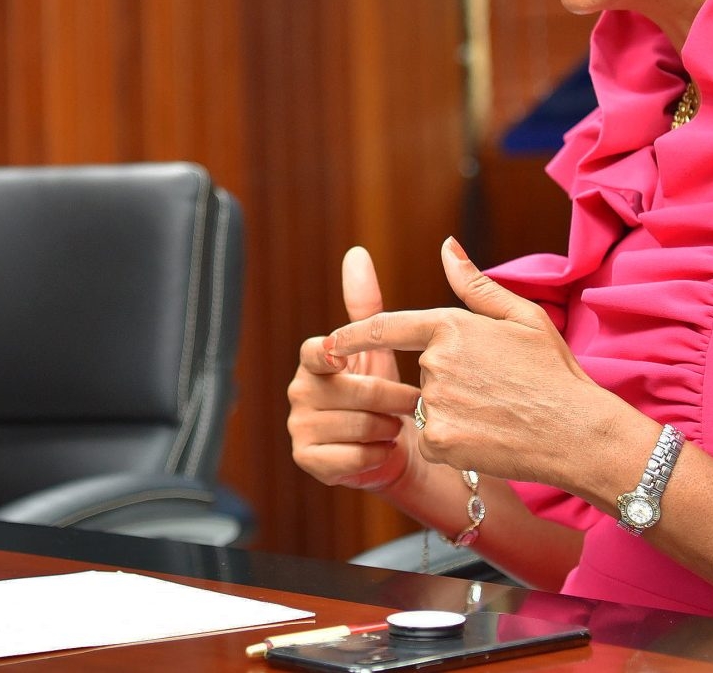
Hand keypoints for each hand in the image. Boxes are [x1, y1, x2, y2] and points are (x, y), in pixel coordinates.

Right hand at [287, 246, 421, 493]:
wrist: (391, 449)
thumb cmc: (384, 392)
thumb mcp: (378, 345)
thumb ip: (366, 303)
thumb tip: (356, 252)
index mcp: (312, 359)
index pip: (317, 351)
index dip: (336, 354)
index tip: (354, 361)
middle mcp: (298, 391)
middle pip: (354, 392)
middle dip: (393, 400)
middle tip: (414, 403)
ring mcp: (299, 427)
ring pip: (358, 425)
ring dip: (389, 428)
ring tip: (397, 425)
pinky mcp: (308, 460)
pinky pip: (353, 456)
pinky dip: (378, 454)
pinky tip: (382, 449)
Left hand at [327, 238, 632, 491]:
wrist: (578, 434)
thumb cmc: (554, 372)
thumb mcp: (522, 317)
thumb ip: (475, 284)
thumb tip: (446, 247)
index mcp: (450, 326)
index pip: (386, 327)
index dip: (352, 335)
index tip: (329, 342)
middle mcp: (436, 362)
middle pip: (424, 370)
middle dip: (450, 377)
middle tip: (497, 388)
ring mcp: (436, 403)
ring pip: (429, 405)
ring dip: (453, 410)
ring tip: (499, 413)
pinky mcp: (439, 441)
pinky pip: (434, 438)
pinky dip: (456, 440)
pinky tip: (491, 437)